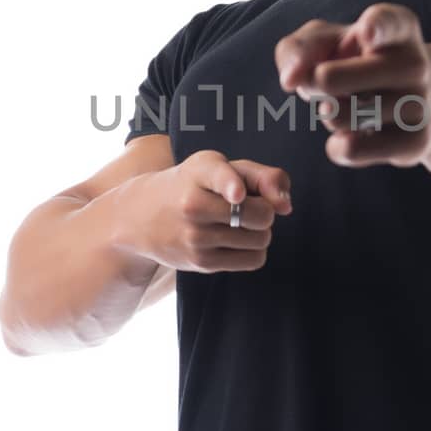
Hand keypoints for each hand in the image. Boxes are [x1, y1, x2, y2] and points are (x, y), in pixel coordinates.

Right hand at [117, 150, 291, 273]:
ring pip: (261, 239)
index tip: (237, 195)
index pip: (220, 177)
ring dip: (259, 231)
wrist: (143, 215)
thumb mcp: (220, 167)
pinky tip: (235, 240)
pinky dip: (254, 250)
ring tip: (237, 223)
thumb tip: (286, 206)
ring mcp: (196, 237)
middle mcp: (194, 204)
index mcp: (200, 171)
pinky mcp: (202, 262)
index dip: (232, 185)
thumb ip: (263, 176)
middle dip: (264, 211)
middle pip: (261, 214)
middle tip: (247, 206)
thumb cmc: (194, 184)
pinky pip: (254, 260)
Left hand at [275, 3, 430, 168]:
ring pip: (337, 117)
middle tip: (327, 80)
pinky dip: (339, 145)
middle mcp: (415, 63)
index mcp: (399, 28)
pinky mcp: (416, 142)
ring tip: (350, 105)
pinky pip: (352, 149)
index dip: (376, 27)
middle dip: (314, 82)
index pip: (389, 23)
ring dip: (329, 113)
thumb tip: (290, 79)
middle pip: (329, 79)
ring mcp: (419, 104)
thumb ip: (298, 48)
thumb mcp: (329, 43)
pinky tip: (354, 134)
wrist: (424, 102)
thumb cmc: (362, 64)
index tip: (366, 32)